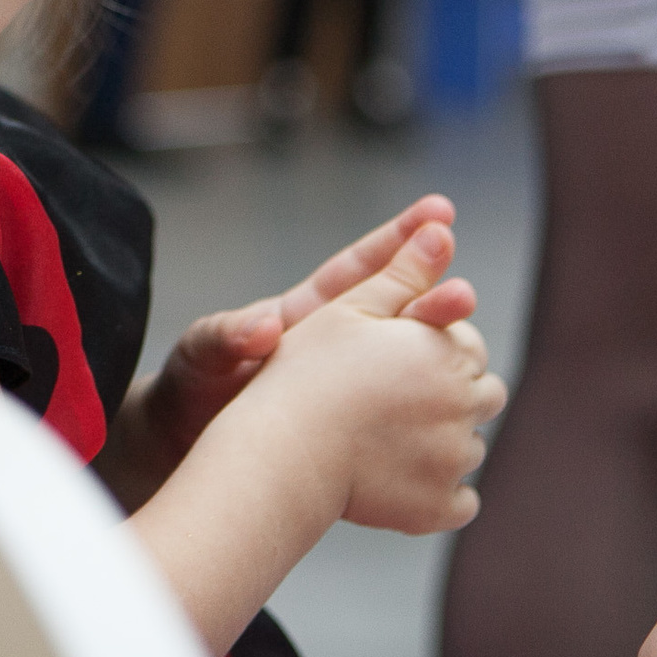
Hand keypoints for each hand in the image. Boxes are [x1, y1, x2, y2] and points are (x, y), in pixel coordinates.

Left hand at [111, 197, 474, 501]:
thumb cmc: (193, 387)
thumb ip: (226, 334)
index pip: (362, 270)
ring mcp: (351, 392)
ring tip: (471, 358)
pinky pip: (397, 427)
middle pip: (397, 318)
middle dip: (434, 302)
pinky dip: (424, 427)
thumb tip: (262, 327)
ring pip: (406, 371)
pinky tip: (457, 433)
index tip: (440, 213)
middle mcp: (339, 350)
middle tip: (466, 294)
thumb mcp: (201, 352)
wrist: (185, 443)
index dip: (402, 241)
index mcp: (307, 315)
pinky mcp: (354, 437)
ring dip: (438, 362)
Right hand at [253, 218, 509, 534]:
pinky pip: (461, 502)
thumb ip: (402, 272)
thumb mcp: (349, 308)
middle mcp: (462, 405)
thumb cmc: (305, 372)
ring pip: (472, 447)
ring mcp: (453, 461)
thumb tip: (443, 230)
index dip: (437, 346)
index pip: (469, 343)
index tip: (403, 355)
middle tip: (401, 397)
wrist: (280, 451)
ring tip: (393, 438)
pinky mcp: (435, 509)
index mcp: (445, 351)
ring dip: (446, 441)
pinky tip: (404, 481)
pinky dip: (440, 494)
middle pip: (484, 394)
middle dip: (453, 392)